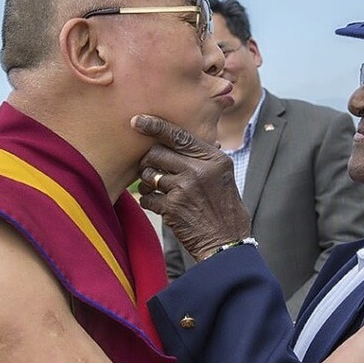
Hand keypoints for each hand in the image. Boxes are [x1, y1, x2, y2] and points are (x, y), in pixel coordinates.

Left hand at [132, 114, 250, 260]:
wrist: (227, 242)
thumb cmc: (223, 208)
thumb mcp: (223, 176)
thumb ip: (203, 158)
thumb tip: (176, 141)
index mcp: (213, 159)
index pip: (179, 136)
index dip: (155, 126)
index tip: (136, 120)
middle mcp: (199, 170)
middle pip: (157, 153)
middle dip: (149, 162)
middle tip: (151, 171)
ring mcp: (185, 188)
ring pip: (149, 175)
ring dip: (147, 183)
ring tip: (156, 190)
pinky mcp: (173, 207)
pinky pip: (147, 197)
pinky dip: (149, 201)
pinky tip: (160, 206)